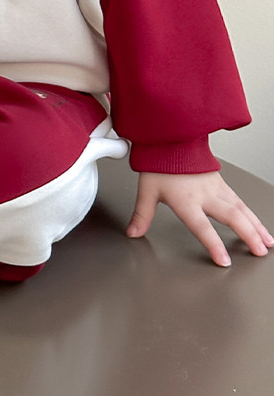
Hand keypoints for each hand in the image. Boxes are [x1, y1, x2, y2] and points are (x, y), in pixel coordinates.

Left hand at [126, 170, 273, 265]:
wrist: (171, 135)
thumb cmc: (160, 161)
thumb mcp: (147, 189)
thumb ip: (142, 214)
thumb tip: (133, 232)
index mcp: (186, 199)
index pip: (201, 226)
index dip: (213, 243)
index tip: (224, 260)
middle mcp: (205, 194)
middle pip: (231, 216)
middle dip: (248, 235)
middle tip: (258, 251)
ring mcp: (216, 187)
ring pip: (241, 209)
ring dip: (256, 226)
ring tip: (266, 243)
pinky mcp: (221, 182)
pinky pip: (240, 201)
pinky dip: (253, 215)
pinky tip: (259, 225)